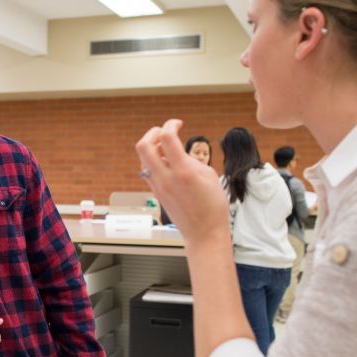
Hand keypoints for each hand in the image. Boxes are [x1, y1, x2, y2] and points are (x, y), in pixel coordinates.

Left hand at [135, 119, 229, 244]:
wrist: (204, 233)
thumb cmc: (213, 207)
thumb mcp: (210, 176)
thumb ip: (192, 159)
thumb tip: (179, 151)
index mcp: (182, 172)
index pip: (166, 138)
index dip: (171, 124)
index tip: (178, 124)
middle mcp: (166, 178)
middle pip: (143, 145)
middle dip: (153, 132)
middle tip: (165, 132)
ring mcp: (158, 186)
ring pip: (143, 158)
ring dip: (153, 147)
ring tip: (169, 149)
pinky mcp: (156, 192)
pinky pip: (147, 169)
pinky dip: (154, 160)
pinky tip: (168, 162)